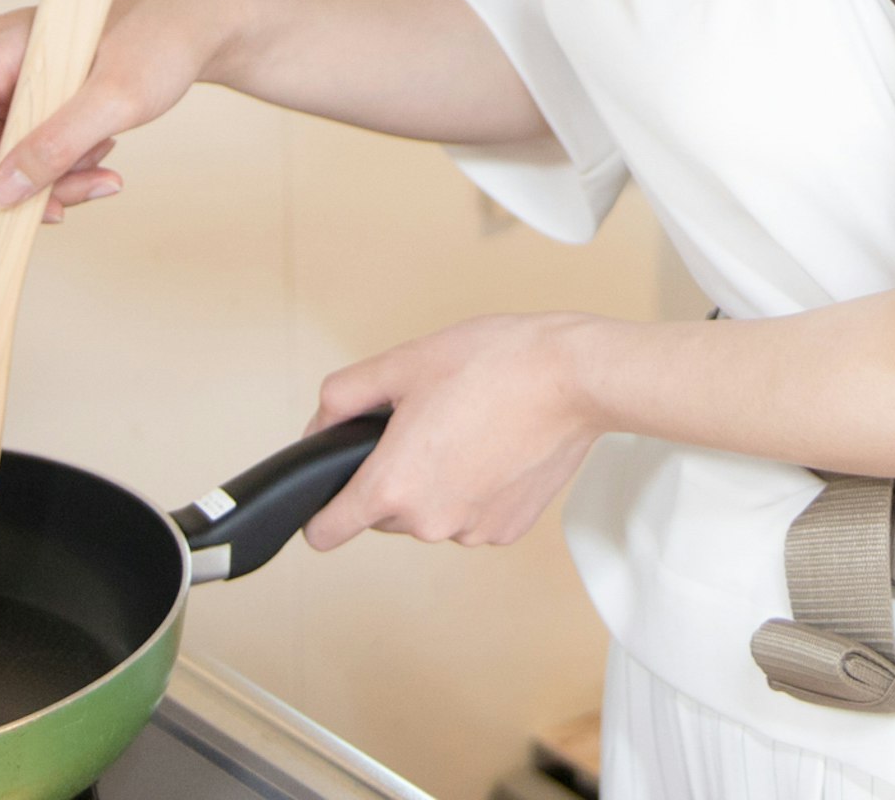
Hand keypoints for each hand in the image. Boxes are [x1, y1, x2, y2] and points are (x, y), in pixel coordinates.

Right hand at [0, 0, 238, 242]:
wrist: (193, 26)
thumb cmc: (160, 43)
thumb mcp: (115, 99)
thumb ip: (56, 146)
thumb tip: (0, 197)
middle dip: (23, 186)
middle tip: (75, 202)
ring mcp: (7, 81)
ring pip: (3, 160)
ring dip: (52, 180)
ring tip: (105, 174)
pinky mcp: (27, 98)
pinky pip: (25, 152)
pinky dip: (62, 167)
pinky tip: (101, 154)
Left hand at [299, 315, 606, 551]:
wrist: (575, 377)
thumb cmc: (496, 363)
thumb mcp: (404, 361)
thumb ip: (344, 396)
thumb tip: (319, 425)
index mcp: (392, 485)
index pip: (325, 533)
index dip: (321, 510)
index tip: (336, 491)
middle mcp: (429, 522)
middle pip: (382, 515)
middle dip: (392, 477)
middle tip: (424, 425)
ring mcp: (472, 530)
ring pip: (430, 515)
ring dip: (435, 484)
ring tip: (466, 429)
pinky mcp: (508, 530)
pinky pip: (470, 516)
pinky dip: (475, 490)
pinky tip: (496, 449)